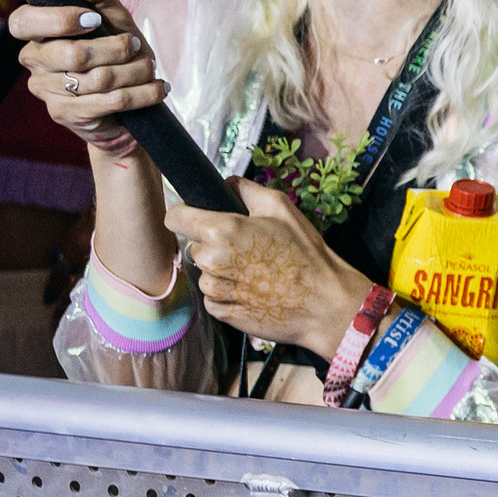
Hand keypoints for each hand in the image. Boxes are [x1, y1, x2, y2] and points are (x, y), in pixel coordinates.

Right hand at [14, 0, 159, 159]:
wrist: (127, 101)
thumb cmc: (116, 50)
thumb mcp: (114, 18)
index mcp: (38, 32)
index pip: (23, 21)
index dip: (57, 20)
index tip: (94, 20)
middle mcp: (34, 60)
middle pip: (72, 54)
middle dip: (118, 49)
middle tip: (137, 47)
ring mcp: (46, 90)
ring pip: (96, 79)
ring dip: (136, 71)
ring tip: (150, 69)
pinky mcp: (64, 114)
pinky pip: (108, 101)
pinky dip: (141, 94)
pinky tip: (156, 89)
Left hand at [169, 180, 374, 354]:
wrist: (322, 301)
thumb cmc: (304, 253)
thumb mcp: (282, 208)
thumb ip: (247, 190)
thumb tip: (226, 185)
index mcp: (222, 230)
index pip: (175, 217)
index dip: (186, 213)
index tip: (199, 215)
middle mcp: (212, 260)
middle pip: (195, 245)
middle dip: (213, 243)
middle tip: (248, 245)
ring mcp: (215, 289)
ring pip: (205, 271)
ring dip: (221, 269)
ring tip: (256, 269)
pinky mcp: (220, 311)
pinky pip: (213, 295)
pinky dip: (227, 291)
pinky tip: (254, 288)